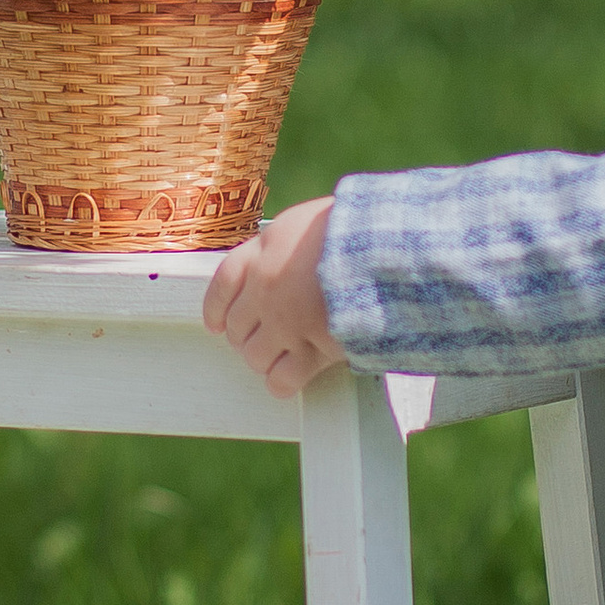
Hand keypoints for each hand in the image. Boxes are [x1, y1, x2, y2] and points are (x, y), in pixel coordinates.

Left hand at [203, 191, 344, 398]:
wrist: (388, 248)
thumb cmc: (357, 229)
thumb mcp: (310, 221)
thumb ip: (287, 243)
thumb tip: (281, 257)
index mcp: (264, 250)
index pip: (223, 284)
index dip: (216, 309)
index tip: (216, 323)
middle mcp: (267, 287)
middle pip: (237, 326)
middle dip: (246, 337)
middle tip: (263, 338)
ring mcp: (287, 321)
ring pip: (254, 356)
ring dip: (264, 359)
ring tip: (282, 356)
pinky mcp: (313, 348)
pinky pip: (282, 380)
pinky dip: (283, 383)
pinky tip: (292, 378)